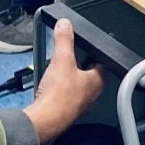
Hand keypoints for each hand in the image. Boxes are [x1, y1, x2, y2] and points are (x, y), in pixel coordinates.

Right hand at [25, 18, 104, 144]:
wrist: (45, 120)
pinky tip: (47, 86)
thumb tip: (65, 24)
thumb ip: (64, 40)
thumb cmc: (60, 95)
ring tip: (53, 71)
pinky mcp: (65, 110)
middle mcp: (91, 94)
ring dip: (64, 76)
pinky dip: (56, 88)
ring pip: (74, 83)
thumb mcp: (62, 59)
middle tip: (63, 57)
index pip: (99, 61)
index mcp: (97, 81)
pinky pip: (63, 94)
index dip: (90, 51)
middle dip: (74, 63)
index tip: (82, 45)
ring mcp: (79, 103)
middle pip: (85, 72)